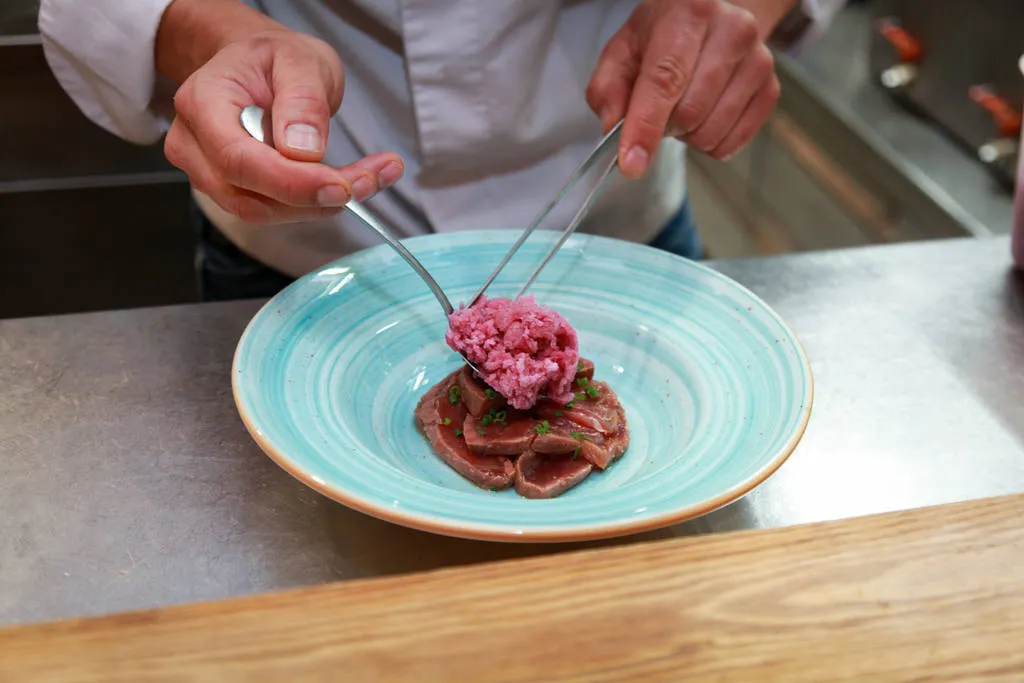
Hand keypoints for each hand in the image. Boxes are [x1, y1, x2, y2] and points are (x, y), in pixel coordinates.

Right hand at [164, 28, 403, 223]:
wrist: (256, 67)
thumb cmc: (273, 59)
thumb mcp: (300, 59)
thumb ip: (303, 100)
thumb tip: (304, 152)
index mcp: (203, 102)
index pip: (239, 159)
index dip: (291, 182)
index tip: (342, 186)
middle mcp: (195, 145)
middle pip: (250, 197)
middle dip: (314, 198)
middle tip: (371, 180)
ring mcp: (208, 173)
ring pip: (265, 211)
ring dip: (321, 205)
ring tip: (370, 178)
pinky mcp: (233, 191)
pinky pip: (274, 210)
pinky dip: (316, 204)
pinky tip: (352, 182)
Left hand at [587, 0, 784, 177]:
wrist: (710, 23)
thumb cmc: (661, 39)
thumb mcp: (623, 52)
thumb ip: (608, 90)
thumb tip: (614, 128)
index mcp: (688, 13)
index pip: (665, 79)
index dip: (645, 125)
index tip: (632, 163)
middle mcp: (732, 30)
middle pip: (690, 112)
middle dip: (665, 127)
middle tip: (660, 110)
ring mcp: (758, 60)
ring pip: (711, 132)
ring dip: (687, 136)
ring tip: (684, 106)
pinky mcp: (771, 89)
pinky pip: (731, 143)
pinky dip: (710, 143)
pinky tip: (705, 116)